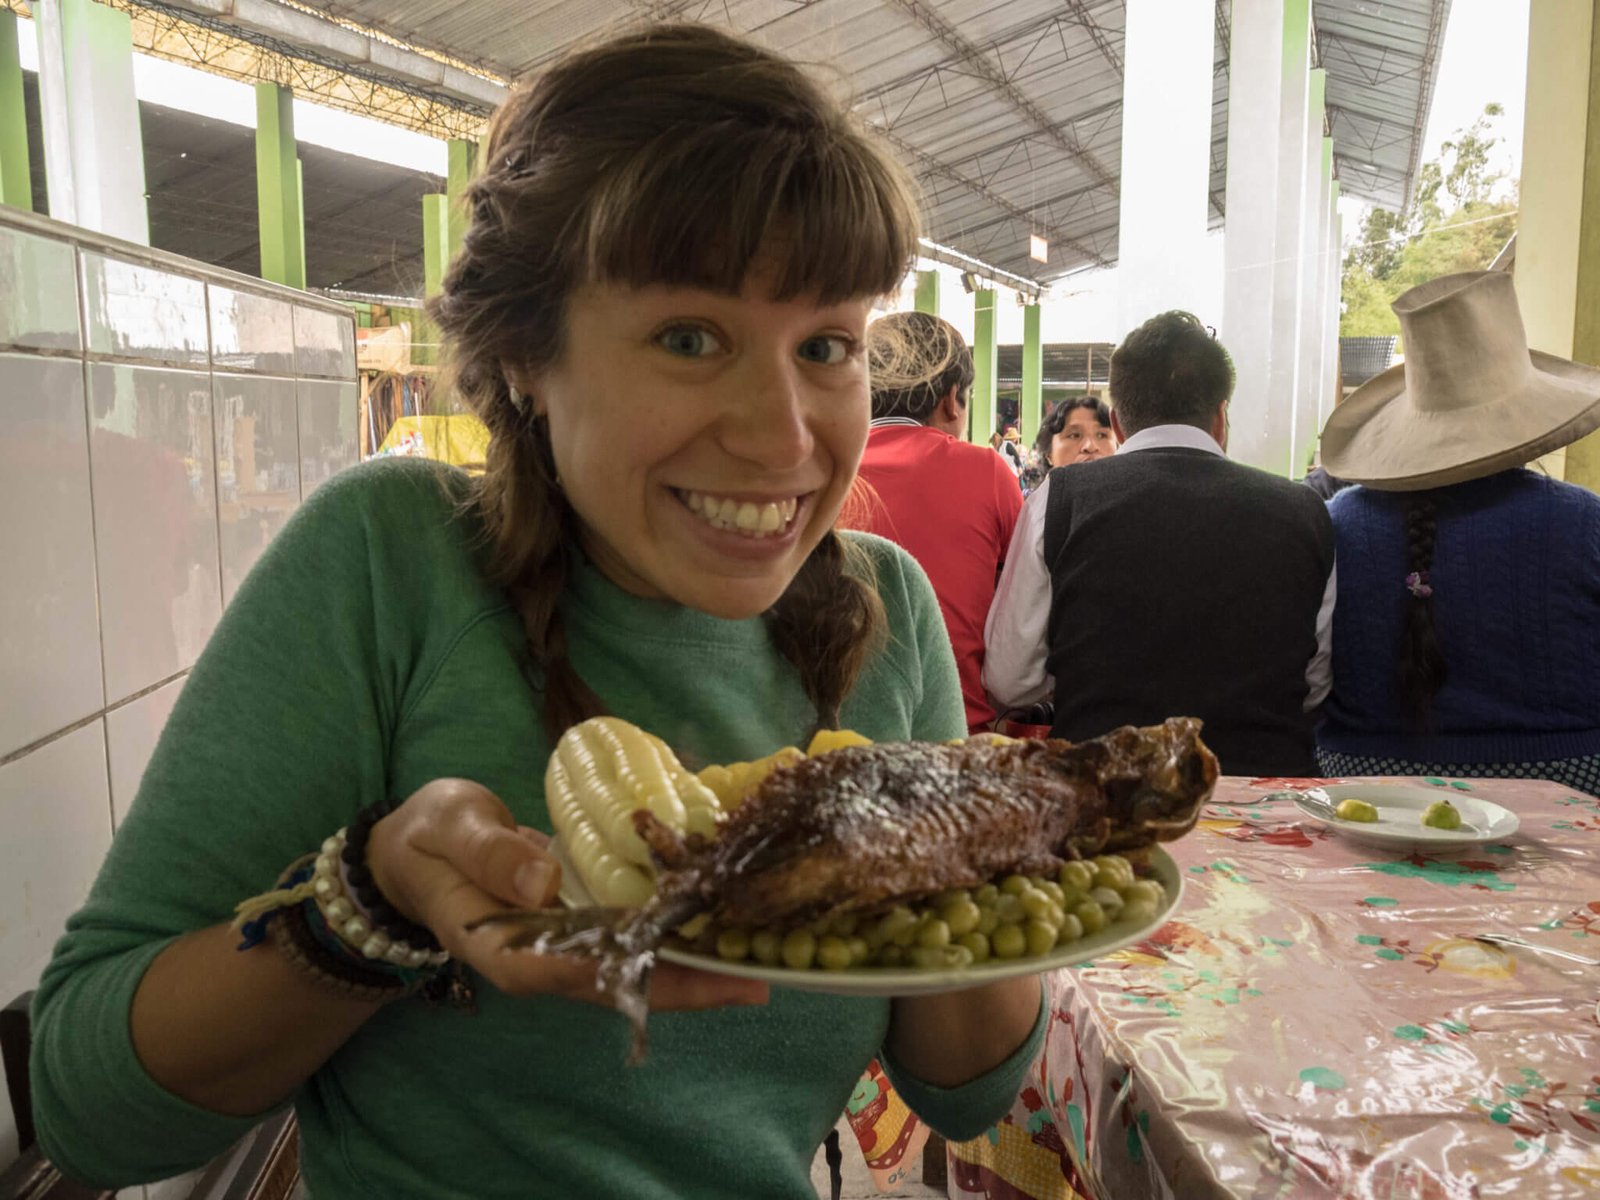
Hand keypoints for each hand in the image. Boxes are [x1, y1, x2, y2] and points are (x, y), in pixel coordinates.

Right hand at [366, 778, 767, 1009]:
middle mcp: (546, 960)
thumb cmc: (427, 839)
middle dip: (694, 980)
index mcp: (510, 952)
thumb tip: (543, 880)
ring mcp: (564, 943)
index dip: (658, 982)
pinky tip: (716, 912)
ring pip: (636, 962)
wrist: (413, 845)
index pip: (593, 977)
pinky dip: (671, 923)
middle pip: (628, 981)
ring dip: (693, 956)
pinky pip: (631, 930)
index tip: (713, 979)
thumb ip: (491, 854)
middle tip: (762, 971)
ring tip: (756, 947)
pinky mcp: (577, 919)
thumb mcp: (450, 832)